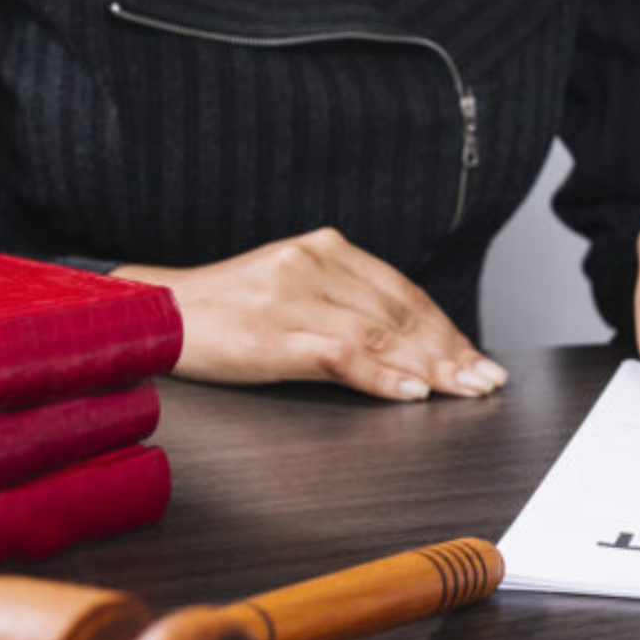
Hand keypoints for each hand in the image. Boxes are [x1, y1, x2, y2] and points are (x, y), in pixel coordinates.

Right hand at [114, 227, 506, 401]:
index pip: (403, 292)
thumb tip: (411, 347)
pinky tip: (413, 391)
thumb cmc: (225, 312)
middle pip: (400, 313)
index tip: (478, 358)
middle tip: (486, 381)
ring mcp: (292, 295)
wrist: (152, 315)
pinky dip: (382, 375)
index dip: (447, 328)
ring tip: (465, 390)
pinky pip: (342, 354)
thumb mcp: (292, 293)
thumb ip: (346, 306)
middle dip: (451, 351)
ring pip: (380, 333)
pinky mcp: (272, 332)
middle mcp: (313, 262)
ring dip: (431, 367)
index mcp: (324, 248)